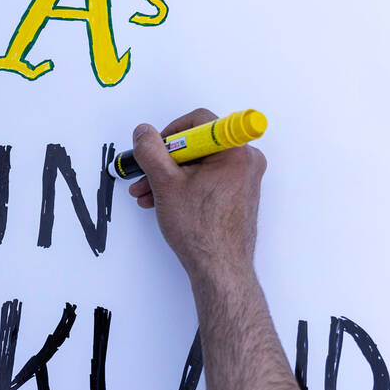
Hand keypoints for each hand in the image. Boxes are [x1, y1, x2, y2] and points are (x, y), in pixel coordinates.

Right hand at [127, 108, 265, 278]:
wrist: (219, 268)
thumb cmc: (202, 231)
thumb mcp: (166, 183)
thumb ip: (151, 151)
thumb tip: (144, 133)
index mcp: (235, 151)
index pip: (199, 121)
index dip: (170, 132)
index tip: (156, 148)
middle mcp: (245, 161)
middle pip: (196, 145)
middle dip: (165, 161)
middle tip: (146, 173)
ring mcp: (243, 179)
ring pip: (198, 164)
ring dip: (169, 176)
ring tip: (148, 193)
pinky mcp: (237, 194)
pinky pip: (206, 179)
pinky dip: (183, 186)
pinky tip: (162, 200)